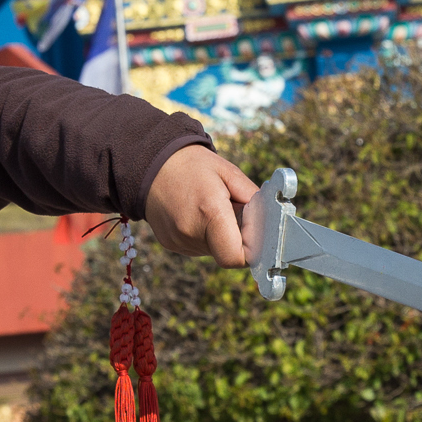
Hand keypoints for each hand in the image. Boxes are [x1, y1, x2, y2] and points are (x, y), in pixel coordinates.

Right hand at [146, 145, 258, 265]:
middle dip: (237, 238)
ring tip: (210, 209)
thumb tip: (270, 221)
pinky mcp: (171, 244)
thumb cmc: (194, 166)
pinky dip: (205, 235)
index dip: (251, 250)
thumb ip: (253, 198)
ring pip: (214, 251)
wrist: (151, 165)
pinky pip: (199, 248)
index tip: (255, 233)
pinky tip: (197, 214)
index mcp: (210, 212)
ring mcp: (178, 241)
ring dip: (220, 236)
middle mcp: (191, 232)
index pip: (236, 257)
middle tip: (232, 212)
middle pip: (227, 253)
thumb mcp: (229, 173)